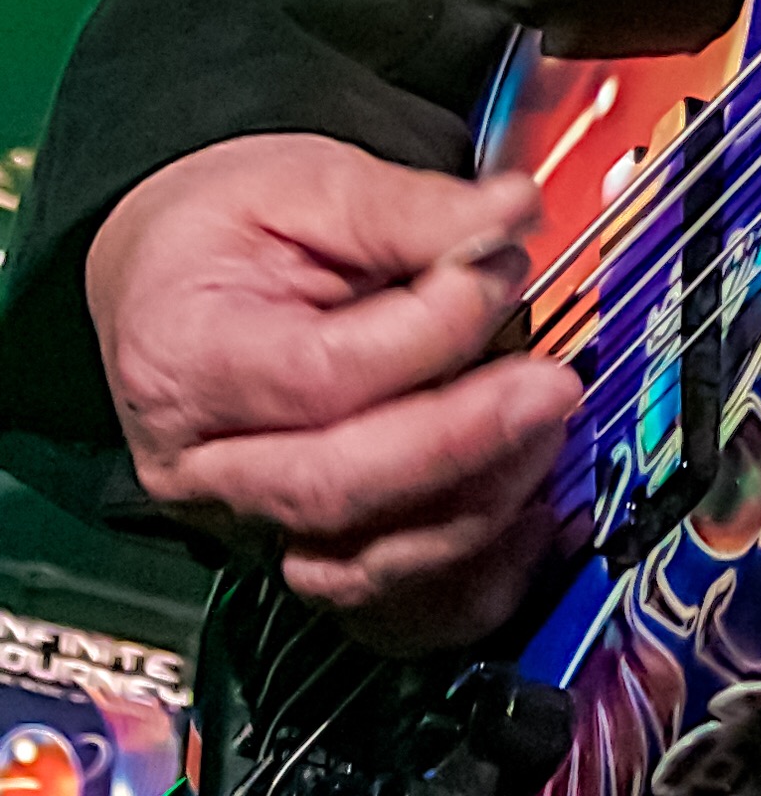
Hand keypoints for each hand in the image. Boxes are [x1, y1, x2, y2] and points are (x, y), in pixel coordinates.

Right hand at [84, 134, 581, 651]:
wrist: (172, 279)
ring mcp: (248, 527)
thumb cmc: (227, 232)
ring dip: (476, 509)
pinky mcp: (300, 557)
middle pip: (337, 487)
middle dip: (463, 440)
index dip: (431, 332)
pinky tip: (534, 522)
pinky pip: (389, 612)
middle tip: (552, 384)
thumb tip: (510, 215)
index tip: (502, 266)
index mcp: (188, 361)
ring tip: (546, 431)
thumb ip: (407, 208)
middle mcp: (204, 468)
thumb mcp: (302, 183)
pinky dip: (471, 583)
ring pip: (363, 566)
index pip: (321, 378)